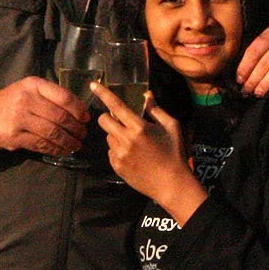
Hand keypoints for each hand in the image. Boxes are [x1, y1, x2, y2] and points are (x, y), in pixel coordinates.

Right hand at [0, 77, 88, 156]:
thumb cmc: (12, 100)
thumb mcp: (30, 89)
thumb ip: (51, 95)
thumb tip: (79, 110)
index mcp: (33, 85)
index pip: (63, 97)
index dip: (79, 109)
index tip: (86, 118)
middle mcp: (27, 100)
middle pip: (60, 117)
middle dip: (76, 128)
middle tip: (83, 133)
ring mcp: (20, 119)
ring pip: (52, 133)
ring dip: (68, 141)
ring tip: (76, 144)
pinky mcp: (15, 137)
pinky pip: (42, 145)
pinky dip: (55, 149)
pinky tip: (62, 150)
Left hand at [92, 83, 207, 223]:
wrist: (171, 184)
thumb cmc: (175, 153)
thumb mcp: (172, 127)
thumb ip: (156, 110)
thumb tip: (147, 95)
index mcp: (139, 127)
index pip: (116, 105)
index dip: (103, 93)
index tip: (93, 84)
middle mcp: (125, 140)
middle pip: (103, 120)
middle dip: (110, 117)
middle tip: (122, 122)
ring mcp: (119, 155)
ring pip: (107, 137)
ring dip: (116, 135)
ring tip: (133, 144)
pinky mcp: (116, 167)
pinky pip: (110, 152)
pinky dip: (118, 150)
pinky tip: (133, 156)